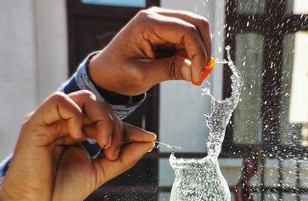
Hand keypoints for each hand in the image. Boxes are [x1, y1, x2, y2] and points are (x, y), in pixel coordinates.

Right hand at [0, 91, 155, 200]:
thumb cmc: (61, 190)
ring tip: (103, 143)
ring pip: (84, 98)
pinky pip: (59, 101)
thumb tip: (149, 141)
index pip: (108, 120)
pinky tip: (78, 136)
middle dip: (115, 126)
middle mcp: (65, 123)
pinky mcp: (36, 121)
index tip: (149, 138)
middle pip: (100, 105)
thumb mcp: (99, 172)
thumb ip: (123, 157)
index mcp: (78, 132)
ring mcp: (51, 120)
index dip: (128, 127)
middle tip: (114, 150)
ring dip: (102, 119)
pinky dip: (76, 115)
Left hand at [89, 7, 211, 94]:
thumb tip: (195, 72)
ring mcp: (162, 22)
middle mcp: (156, 17)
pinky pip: (188, 39)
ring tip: (189, 72)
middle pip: (196, 24)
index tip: (197, 76)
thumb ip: (170, 70)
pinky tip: (183, 67)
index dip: (198, 53)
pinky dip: (192, 54)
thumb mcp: (142, 75)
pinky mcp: (166, 32)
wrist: (105, 74)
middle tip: (200, 74)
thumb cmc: (117, 74)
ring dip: (198, 52)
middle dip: (203, 50)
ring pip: (195, 31)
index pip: (186, 31)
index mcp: (147, 23)